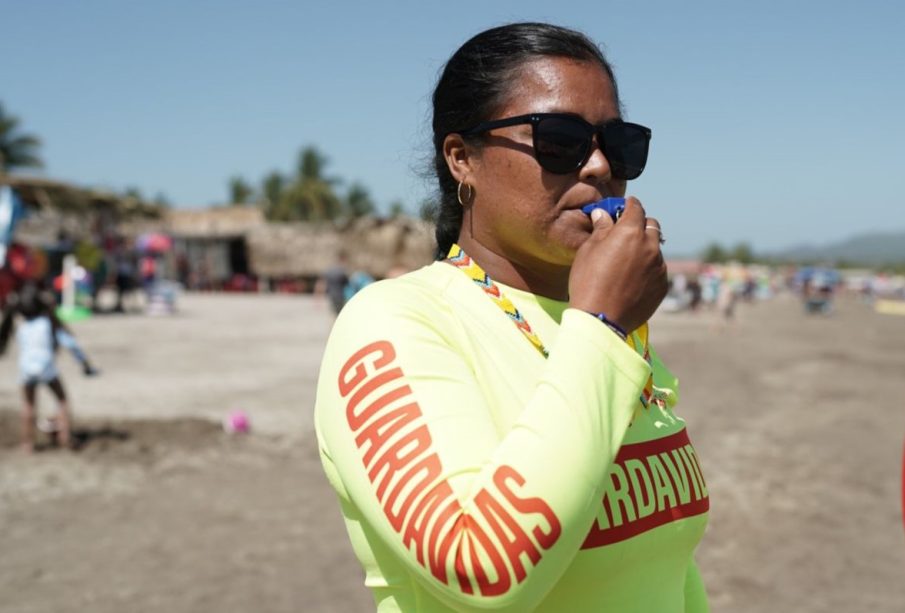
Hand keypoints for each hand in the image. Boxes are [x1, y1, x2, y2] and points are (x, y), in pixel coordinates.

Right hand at [568, 197, 667, 332]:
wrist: (600, 320)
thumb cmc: (588, 283)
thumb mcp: (588, 251)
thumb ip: (601, 229)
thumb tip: (603, 214)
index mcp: (630, 232)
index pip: (636, 208)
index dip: (629, 206)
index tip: (624, 207)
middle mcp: (650, 246)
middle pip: (651, 225)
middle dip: (640, 225)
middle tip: (626, 233)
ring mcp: (659, 267)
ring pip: (656, 249)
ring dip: (645, 248)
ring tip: (627, 262)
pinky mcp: (662, 285)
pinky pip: (658, 269)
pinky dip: (648, 268)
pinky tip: (632, 279)